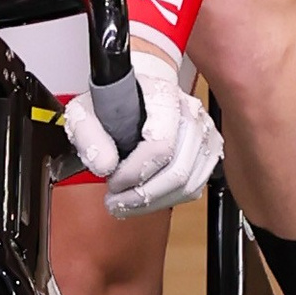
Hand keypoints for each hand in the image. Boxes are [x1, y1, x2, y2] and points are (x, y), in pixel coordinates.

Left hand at [62, 31, 220, 217]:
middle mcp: (191, 113)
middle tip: (115, 201)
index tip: (113, 181)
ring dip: (154, 202)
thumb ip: (89, 136)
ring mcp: (204, 132)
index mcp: (163, 97)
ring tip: (127, 203)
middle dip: (141, 195)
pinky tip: (147, 198)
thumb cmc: (116, 100)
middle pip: (178, 172)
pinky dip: (168, 199)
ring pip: (188, 185)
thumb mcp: (86, 111)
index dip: (135, 172)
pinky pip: (194, 188)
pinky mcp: (209, 150)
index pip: (161, 146)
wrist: (139, 92)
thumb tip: (105, 166)